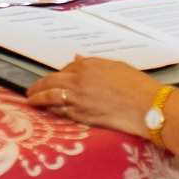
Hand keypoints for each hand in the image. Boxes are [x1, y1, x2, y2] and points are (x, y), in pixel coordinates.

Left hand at [24, 55, 161, 135]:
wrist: (147, 107)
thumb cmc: (136, 85)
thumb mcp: (114, 66)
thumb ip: (92, 63)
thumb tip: (76, 60)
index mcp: (87, 66)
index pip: (65, 69)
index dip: (58, 75)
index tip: (53, 79)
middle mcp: (79, 83)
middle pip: (50, 83)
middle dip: (38, 87)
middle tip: (30, 91)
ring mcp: (79, 101)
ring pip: (51, 99)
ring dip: (38, 99)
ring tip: (31, 101)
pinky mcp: (82, 117)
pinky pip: (61, 113)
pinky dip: (52, 111)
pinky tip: (47, 111)